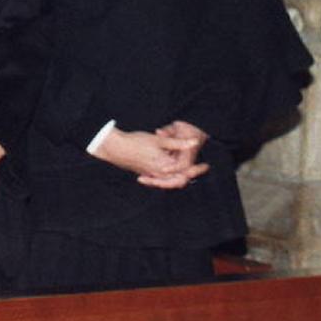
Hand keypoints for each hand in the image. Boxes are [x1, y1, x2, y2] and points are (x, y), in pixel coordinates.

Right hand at [94, 128, 208, 188]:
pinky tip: (168, 169)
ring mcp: (152, 176)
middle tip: (199, 167)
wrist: (115, 148)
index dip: (197, 169)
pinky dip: (168, 176)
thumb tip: (194, 142)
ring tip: (186, 167)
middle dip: (190, 174)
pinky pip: (161, 179)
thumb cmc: (135, 142)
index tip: (206, 165)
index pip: (186, 172)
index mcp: (165, 166)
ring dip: (179, 175)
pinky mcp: (146, 174)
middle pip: (180, 179)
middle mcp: (159, 174)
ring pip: (171, 180)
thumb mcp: (158, 140)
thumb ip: (178, 143)